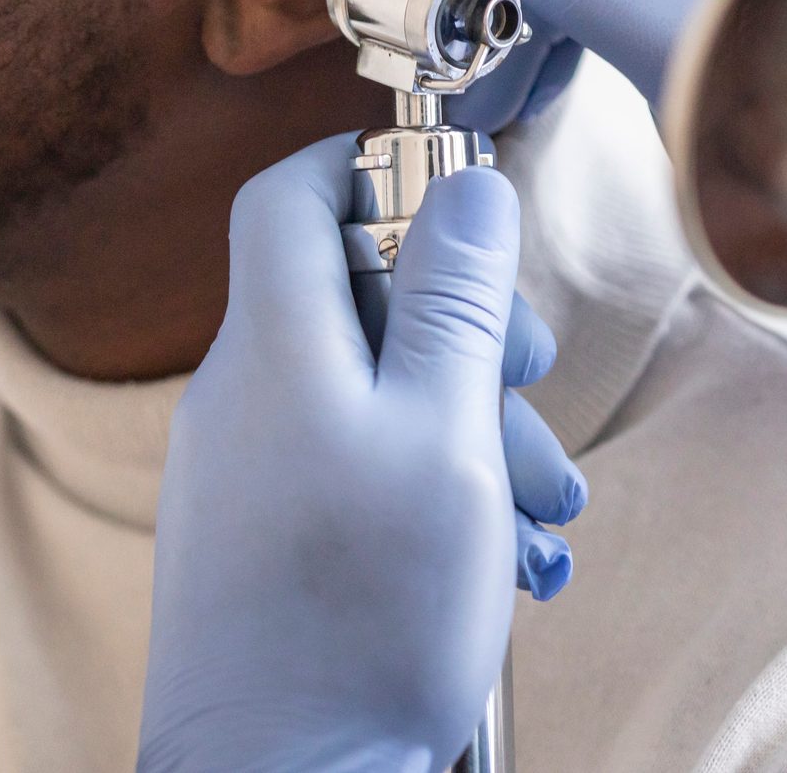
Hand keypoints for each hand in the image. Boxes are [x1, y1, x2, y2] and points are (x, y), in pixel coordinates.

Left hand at [137, 135, 586, 772]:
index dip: (371, 167)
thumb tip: (465, 183)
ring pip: (373, 397)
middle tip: (535, 377)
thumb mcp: (444, 432)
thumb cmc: (363, 619)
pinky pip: (356, 471)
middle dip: (467, 328)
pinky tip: (502, 557)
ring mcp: (245, 474)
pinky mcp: (262, 542)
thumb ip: (454, 299)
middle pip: (355, 299)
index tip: (457, 193)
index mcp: (276, 349)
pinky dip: (434, 490)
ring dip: (472, 428)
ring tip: (542, 508)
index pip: (291, 196)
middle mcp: (243, 399)